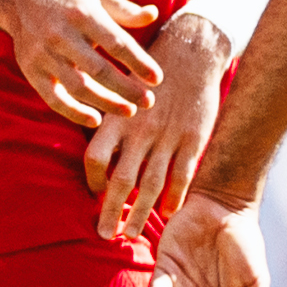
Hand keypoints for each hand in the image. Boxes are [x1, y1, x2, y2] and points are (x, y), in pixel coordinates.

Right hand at [0, 0, 158, 127]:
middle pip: (98, 69)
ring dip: (106, 103)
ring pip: (78, 87)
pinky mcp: (31, 71)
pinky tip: (95, 121)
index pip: (116, 42)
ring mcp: (44, 54)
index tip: (157, 79)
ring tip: (129, 112)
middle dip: (126, 88)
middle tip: (149, 102)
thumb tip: (154, 14)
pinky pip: (54, 99)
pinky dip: (73, 112)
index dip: (138, 62)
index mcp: (83, 14)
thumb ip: (125, 10)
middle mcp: (62, 34)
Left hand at [83, 11, 229, 239]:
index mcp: (117, 117)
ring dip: (140, 213)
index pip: (95, 157)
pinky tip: (168, 214)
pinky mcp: (193, 138)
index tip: (95, 195)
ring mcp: (167, 136)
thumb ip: (110, 122)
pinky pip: (182, 175)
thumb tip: (96, 152)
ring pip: (150, 184)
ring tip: (130, 235)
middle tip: (104, 235)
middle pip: (120, 179)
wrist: (191, 51)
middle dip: (111, 211)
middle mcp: (139, 130)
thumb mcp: (121, 89)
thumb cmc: (148, 72)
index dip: (93, 180)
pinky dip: (175, 197)